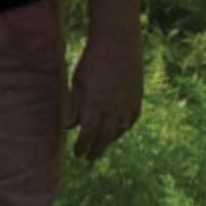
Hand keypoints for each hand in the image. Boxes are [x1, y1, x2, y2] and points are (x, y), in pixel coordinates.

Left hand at [67, 30, 142, 162]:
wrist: (118, 46)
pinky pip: (130, 122)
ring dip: (109, 141)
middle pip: (104, 137)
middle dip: (95, 149)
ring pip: (118, 132)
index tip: (77, 153)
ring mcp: (127, 106)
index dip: (83, 146)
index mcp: (94, 105)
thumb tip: (68, 126)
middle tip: (88, 159)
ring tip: (100, 148)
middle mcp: (113, 109)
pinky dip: (122, 130)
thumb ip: (73, 106)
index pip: (88, 134)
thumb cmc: (91, 62)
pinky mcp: (137, 101)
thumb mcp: (77, 83)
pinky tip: (116, 133)